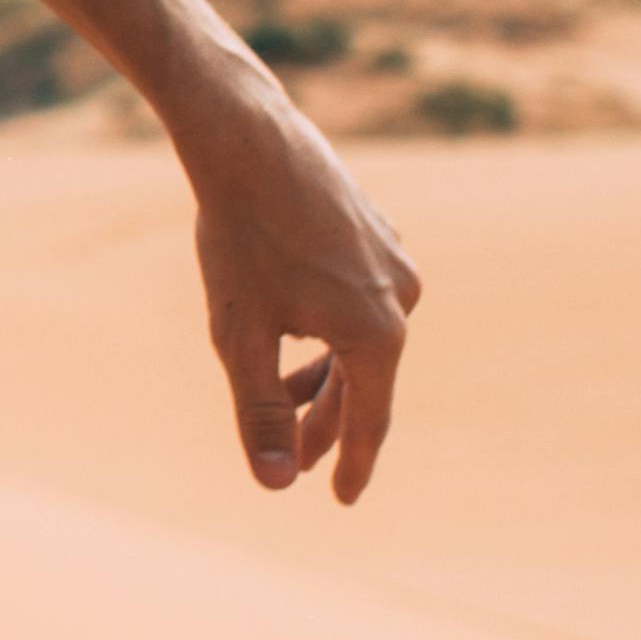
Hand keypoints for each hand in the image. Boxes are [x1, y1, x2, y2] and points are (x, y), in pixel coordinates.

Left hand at [182, 71, 420, 502]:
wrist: (246, 138)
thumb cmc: (240, 237)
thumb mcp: (240, 335)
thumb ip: (260, 412)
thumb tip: (274, 484)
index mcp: (377, 331)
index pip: (370, 420)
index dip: (353, 465)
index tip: (341, 501)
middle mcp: (401, 296)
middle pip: (364, 380)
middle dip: (325, 422)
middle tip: (294, 460)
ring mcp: (392, 260)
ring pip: (359, 338)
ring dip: (323, 374)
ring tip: (284, 397)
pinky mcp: (375, 233)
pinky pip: (357, 300)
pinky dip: (327, 329)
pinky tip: (295, 326)